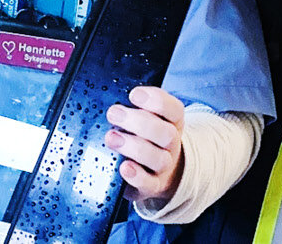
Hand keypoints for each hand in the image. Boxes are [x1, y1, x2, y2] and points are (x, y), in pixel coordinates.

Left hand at [104, 85, 184, 202]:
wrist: (156, 172)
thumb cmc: (142, 137)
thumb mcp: (143, 118)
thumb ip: (132, 108)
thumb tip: (107, 96)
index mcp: (171, 122)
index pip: (174, 109)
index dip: (156, 100)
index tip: (133, 94)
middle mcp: (171, 144)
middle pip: (166, 133)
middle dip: (139, 122)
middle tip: (113, 113)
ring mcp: (163, 167)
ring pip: (158, 158)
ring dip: (133, 147)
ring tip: (111, 137)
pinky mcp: (152, 186)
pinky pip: (149, 183)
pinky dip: (136, 175)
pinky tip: (123, 166)